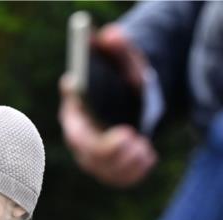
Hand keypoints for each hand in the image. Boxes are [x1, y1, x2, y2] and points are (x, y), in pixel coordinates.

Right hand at [59, 24, 156, 186]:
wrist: (128, 99)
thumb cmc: (120, 79)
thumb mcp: (121, 61)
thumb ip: (116, 49)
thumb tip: (111, 36)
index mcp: (75, 113)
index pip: (78, 134)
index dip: (98, 140)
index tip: (126, 135)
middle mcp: (79, 139)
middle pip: (90, 158)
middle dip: (115, 154)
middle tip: (138, 143)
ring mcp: (92, 158)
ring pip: (105, 172)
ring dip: (128, 165)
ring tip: (145, 149)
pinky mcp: (108, 169)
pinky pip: (119, 180)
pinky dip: (135, 173)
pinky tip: (148, 157)